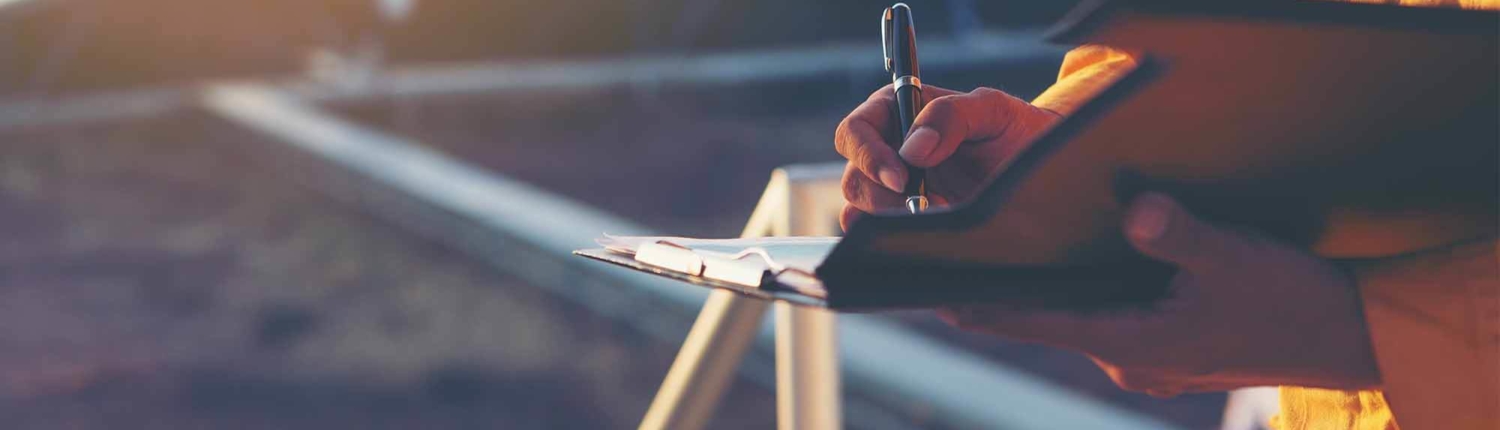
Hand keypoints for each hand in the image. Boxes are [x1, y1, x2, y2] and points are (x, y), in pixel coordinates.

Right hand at [834, 84, 1060, 229]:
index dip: (869, 155)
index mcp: (897, 113)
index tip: (902, 178)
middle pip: (854, 177)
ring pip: (859, 210)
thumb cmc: (1013, 131)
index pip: (855, 131)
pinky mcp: (903, 219)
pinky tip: (930, 231)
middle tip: (928, 204)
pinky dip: (895, 238)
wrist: (1036, 170)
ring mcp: (893, 189)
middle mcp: (887, 151)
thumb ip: (950, 115)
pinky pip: (875, 235)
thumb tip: (912, 149)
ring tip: (940, 214)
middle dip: (885, 196)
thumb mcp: (991, 110)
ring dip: (893, 219)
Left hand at [940, 193, 1380, 396]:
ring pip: (1081, 318)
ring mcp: (1147, 358)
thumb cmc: (1290, 298)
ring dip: (1052, 290)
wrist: (1345, 335)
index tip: (936, 297)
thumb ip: (1180, 233)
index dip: (985, 309)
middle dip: (1011, 292)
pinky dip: (1090, 292)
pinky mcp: (1165, 349)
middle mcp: (1130, 359)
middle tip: (961, 260)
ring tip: (1008, 252)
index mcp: (1134, 343)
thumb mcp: (1235, 255)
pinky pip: (1110, 317)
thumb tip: (1138, 210)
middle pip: (1051, 320)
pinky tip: (1084, 259)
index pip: (1039, 323)